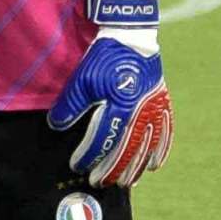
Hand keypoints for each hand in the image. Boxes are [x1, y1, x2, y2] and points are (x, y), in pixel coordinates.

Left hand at [44, 0, 173, 186]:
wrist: (132, 36)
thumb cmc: (103, 58)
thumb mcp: (81, 79)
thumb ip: (70, 105)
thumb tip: (55, 126)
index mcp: (118, 105)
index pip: (103, 139)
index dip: (90, 155)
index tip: (78, 166)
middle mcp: (139, 110)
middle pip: (126, 148)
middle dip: (112, 168)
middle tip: (99, 183)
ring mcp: (154, 108)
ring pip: (146, 145)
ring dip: (135, 166)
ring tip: (124, 183)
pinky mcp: (163, 103)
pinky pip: (165, 132)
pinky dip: (160, 151)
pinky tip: (153, 166)